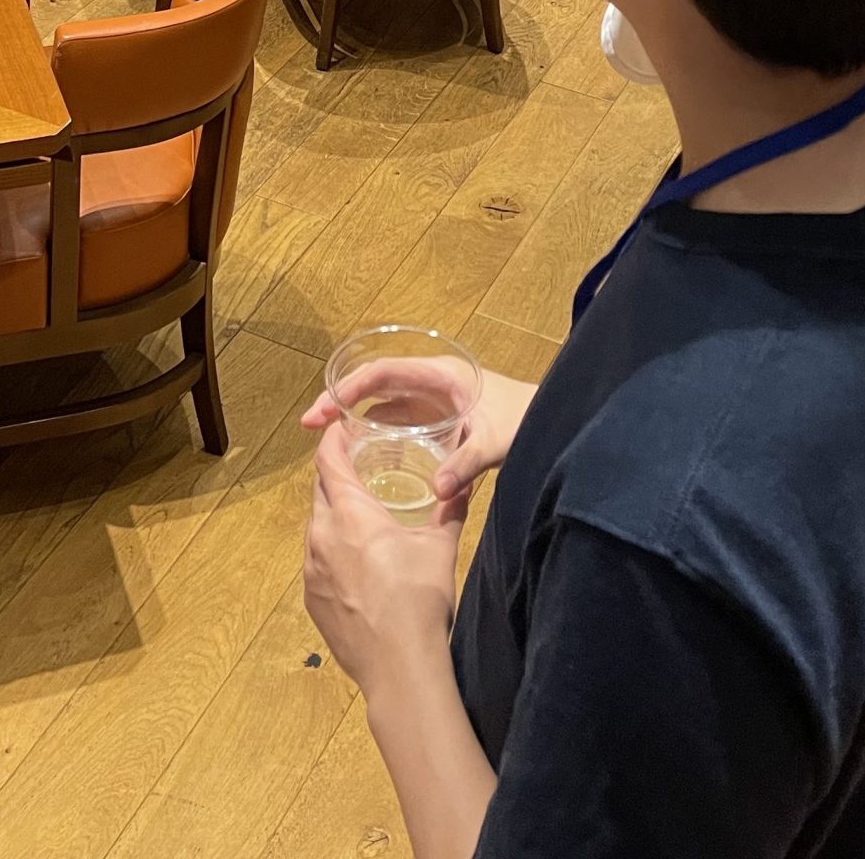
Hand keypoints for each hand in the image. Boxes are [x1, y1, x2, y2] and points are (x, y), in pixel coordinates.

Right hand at [300, 366, 536, 511]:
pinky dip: (378, 431)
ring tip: (325, 440)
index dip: (349, 388)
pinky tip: (364, 454)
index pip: (383, 372)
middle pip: (376, 385)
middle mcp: (431, 382)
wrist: (555, 419)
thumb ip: (467, 465)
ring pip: (386, 403)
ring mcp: (435, 399)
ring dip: (356, 417)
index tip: (322, 410)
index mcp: (440, 375)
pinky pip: (400, 420)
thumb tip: (437, 492)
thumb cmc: (526, 419)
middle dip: (341, 400)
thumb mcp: (496, 441)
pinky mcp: (440, 418)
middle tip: (309, 426)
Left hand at [301, 424, 460, 696]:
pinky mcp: (311, 599)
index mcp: (350, 513)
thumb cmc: (420, 599)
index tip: (343, 427)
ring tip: (362, 518)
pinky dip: (332, 551)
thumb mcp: (440, 547)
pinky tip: (357, 564)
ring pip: (317, 527)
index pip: (328, 460)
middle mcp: (321, 535)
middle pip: (320, 490)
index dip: (332, 438)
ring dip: (334, 515)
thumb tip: (463, 482)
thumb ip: (450, 508)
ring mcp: (311, 570)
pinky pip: (316, 560)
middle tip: (360, 468)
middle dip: (336, 476)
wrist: (399, 667)